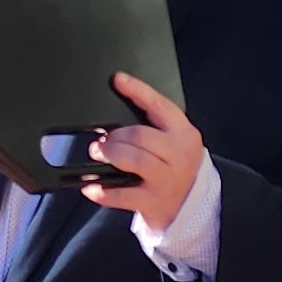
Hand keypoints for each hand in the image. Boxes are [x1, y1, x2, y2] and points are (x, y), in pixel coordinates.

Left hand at [83, 72, 205, 223]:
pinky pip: (123, 195)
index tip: (118, 80)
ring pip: (134, 160)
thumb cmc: (174, 164)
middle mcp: (178, 155)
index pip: (159, 105)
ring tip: (99, 154)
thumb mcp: (173, 139)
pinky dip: (102, 191)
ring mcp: (166, 180)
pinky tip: (91, 187)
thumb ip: (153, 123)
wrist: (189, 202)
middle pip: (141, 136)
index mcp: (183, 133)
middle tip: (102, 140)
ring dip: (110, 154)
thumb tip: (120, 101)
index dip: (137, 90)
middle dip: (116, 136)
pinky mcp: (152, 202)